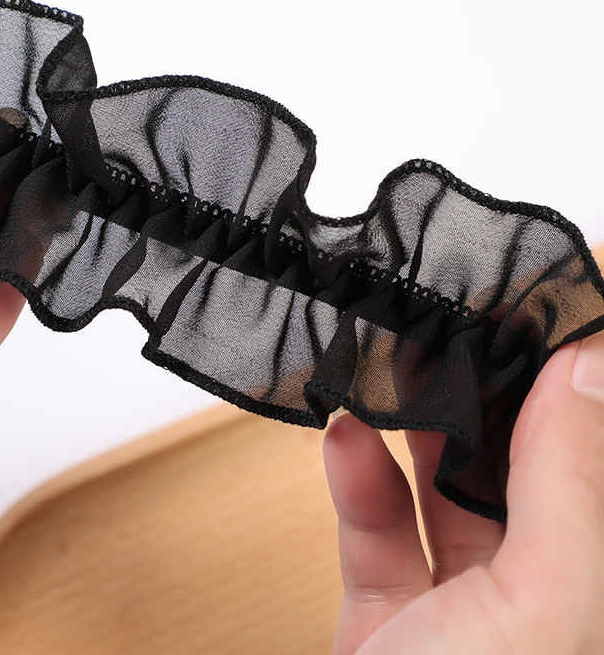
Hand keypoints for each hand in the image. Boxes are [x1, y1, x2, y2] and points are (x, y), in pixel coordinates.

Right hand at [324, 331, 603, 653]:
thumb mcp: (539, 609)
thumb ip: (566, 488)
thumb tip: (584, 373)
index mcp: (592, 595)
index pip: (588, 459)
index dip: (570, 384)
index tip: (539, 313)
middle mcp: (536, 599)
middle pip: (516, 473)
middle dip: (481, 401)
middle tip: (454, 332)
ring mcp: (460, 608)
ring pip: (443, 494)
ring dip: (412, 432)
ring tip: (393, 372)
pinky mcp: (391, 611)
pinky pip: (377, 531)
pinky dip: (358, 480)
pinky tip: (346, 439)